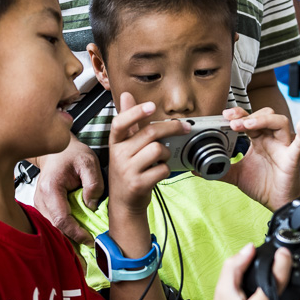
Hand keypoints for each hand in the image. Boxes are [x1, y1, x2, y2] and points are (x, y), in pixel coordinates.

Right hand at [31, 135, 104, 245]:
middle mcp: (40, 200)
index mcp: (50, 189)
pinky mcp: (43, 209)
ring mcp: (39, 205)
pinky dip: (66, 232)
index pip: (61, 219)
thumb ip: (94, 183)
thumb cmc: (71, 154)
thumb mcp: (89, 162)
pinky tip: (79, 235)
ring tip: (86, 245)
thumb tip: (92, 206)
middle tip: (91, 249)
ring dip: (70, 238)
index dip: (76, 233)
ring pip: (54, 229)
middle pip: (56, 228)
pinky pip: (54, 225)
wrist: (55, 151)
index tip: (90, 240)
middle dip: (73, 240)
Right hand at [108, 91, 188, 215]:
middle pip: (149, 133)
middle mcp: (118, 154)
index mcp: (115, 142)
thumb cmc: (128, 171)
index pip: (120, 122)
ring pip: (157, 150)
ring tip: (162, 159)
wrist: (124, 203)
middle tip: (184, 128)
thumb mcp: (124, 146)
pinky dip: (166, 170)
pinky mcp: (138, 184)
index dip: (135, 112)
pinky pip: (162, 169)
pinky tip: (159, 172)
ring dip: (166, 153)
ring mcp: (127, 170)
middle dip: (172, 128)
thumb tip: (127, 95)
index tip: (151, 106)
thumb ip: (129, 122)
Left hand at [225, 107, 299, 209]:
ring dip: (264, 120)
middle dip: (248, 116)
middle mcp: (271, 139)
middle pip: (264, 116)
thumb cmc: (262, 185)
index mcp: (258, 140)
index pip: (249, 119)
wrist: (276, 202)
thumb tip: (197, 170)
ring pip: (280, 122)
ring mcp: (283, 147)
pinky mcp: (292, 158)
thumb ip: (219, 170)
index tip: (225, 116)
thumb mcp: (236, 176)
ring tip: (249, 125)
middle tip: (233, 122)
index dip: (238, 114)